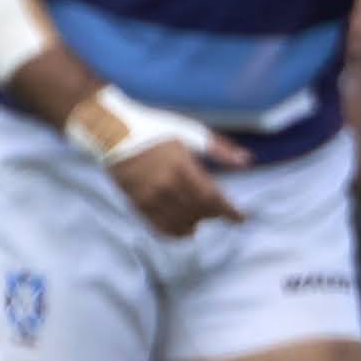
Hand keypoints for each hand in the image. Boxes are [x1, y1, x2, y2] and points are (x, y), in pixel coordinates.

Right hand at [108, 136, 247, 242]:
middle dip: (213, 215)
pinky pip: (158, 225)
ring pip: (179, 222)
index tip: (241, 218)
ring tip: (201, 221)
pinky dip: (174, 232)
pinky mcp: (136, 203)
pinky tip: (184, 231)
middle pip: (198, 211)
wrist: (113, 132)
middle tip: (221, 213)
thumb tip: (247, 160)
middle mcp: (166, 185)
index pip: (212, 197)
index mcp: (182, 166)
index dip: (229, 211)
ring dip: (195, 225)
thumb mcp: (190, 132)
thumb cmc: (155, 129)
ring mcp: (150, 196)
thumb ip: (219, 149)